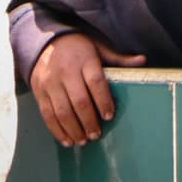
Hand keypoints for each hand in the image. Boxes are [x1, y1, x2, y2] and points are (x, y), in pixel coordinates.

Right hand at [29, 32, 145, 146]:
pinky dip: (56, 130)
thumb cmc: (79, 48)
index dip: (103, 100)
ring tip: (84, 140)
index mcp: (85, 60)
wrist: (45, 42)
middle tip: (97, 134)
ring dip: (73, 129)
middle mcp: (66, 72)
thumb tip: (142, 60)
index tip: (109, 115)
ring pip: (62, 110)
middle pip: (79, 100)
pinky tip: (67, 139)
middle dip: (89, 121)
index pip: (96, 82)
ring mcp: (50, 82)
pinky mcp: (39, 91)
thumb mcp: (99, 48)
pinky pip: (47, 114)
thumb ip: (118, 59)